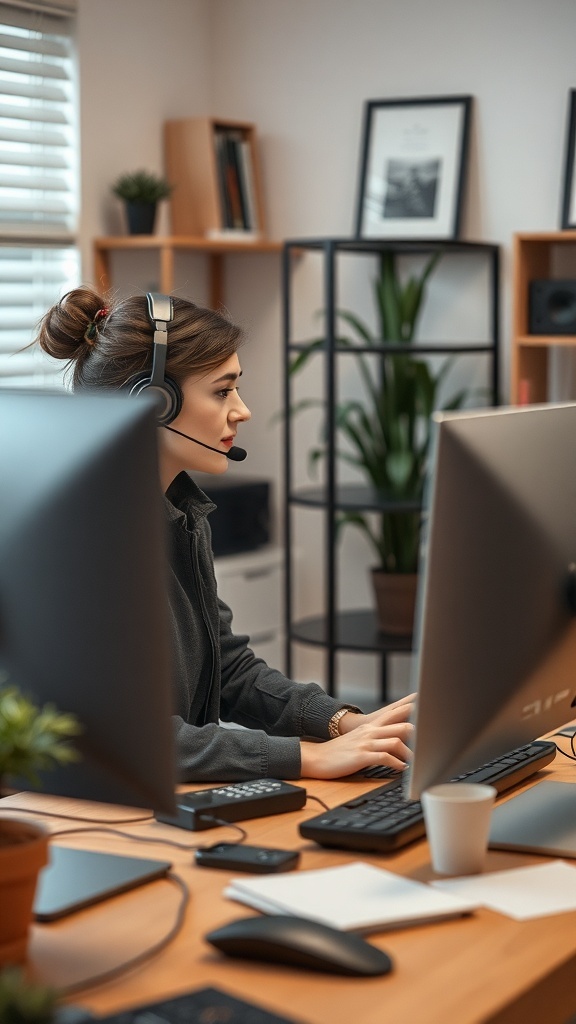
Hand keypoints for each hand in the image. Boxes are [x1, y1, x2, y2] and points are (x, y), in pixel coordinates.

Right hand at [300, 693, 415, 779]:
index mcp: (370, 726)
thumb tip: (396, 746)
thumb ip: (376, 739)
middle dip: (419, 730)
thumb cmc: (339, 752)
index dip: (412, 707)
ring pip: (396, 741)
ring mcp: (366, 742)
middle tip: (431, 738)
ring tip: (418, 761)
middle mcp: (370, 731)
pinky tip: (402, 769)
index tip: (426, 704)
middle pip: (401, 723)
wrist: (317, 757)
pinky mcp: (361, 756)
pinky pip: (384, 757)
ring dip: (410, 753)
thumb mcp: (359, 740)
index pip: (395, 712)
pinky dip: (397, 763)